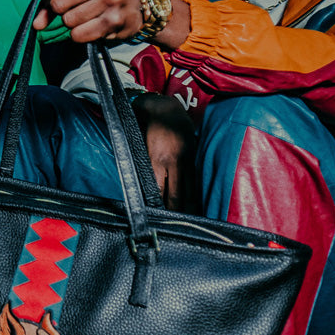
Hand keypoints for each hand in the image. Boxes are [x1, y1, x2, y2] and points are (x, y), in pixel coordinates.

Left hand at [35, 0, 144, 42]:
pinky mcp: (114, 20)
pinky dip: (80, 35)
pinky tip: (91, 27)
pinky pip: (79, 34)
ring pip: (68, 20)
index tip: (55, 0)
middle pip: (58, 3)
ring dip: (72, 24)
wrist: (139, 6)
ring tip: (86, 17)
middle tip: (72, 10)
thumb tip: (37, 23)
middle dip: (61, 12)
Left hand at [134, 93, 194, 210]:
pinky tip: (194, 205)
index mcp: (156, 159)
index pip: (157, 190)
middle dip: (173, 211)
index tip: (155, 219)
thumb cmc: (147, 127)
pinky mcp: (194, 157)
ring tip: (185, 221)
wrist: (166, 108)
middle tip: (171, 227)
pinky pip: (195, 180)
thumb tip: (144, 190)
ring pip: (188, 189)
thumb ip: (143, 167)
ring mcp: (186, 159)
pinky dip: (194, 194)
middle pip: (174, 194)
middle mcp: (173, 161)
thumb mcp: (139, 146)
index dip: (157, 206)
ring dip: (186, 207)